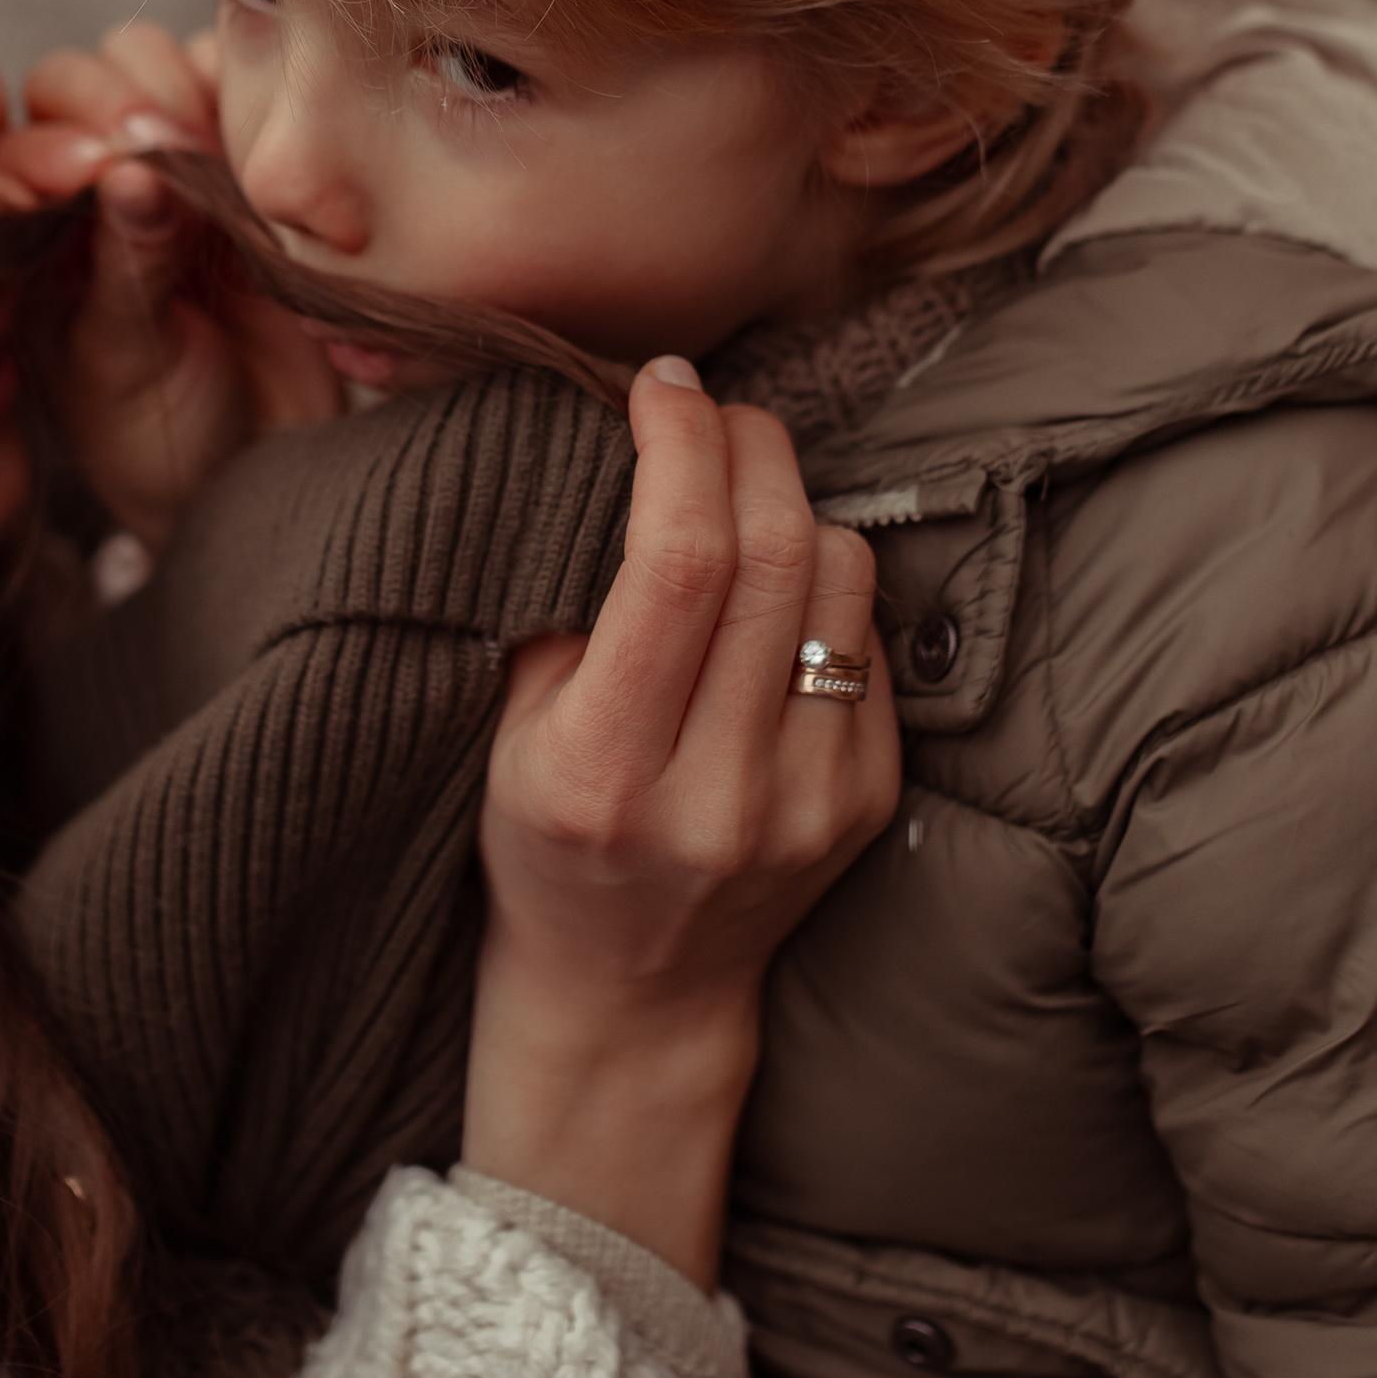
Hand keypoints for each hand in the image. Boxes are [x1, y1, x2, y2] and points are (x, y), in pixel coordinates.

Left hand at [0, 28, 341, 546]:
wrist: (270, 473)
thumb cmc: (170, 443)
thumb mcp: (132, 365)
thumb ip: (131, 265)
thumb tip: (131, 167)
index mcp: (33, 237)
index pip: (26, 139)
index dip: (67, 134)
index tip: (105, 166)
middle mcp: (92, 186)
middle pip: (84, 78)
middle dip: (127, 101)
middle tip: (176, 147)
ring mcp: (170, 165)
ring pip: (157, 64)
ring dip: (189, 91)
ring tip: (227, 160)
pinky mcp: (244, 158)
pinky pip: (238, 86)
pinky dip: (254, 94)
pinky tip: (270, 149)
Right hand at [463, 359, 897, 1284]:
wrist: (635, 993)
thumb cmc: (549, 840)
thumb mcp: (509, 733)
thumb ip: (562, 604)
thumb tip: (626, 450)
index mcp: (607, 771)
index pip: (675, 564)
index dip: (678, 446)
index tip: (659, 384)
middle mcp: (720, 792)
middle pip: (773, 552)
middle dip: (744, 444)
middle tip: (710, 407)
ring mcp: (810, 803)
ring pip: (839, 578)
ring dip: (791, 505)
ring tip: (737, 497)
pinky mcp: (868, 801)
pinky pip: (868, 636)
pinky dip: (822, 583)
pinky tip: (771, 591)